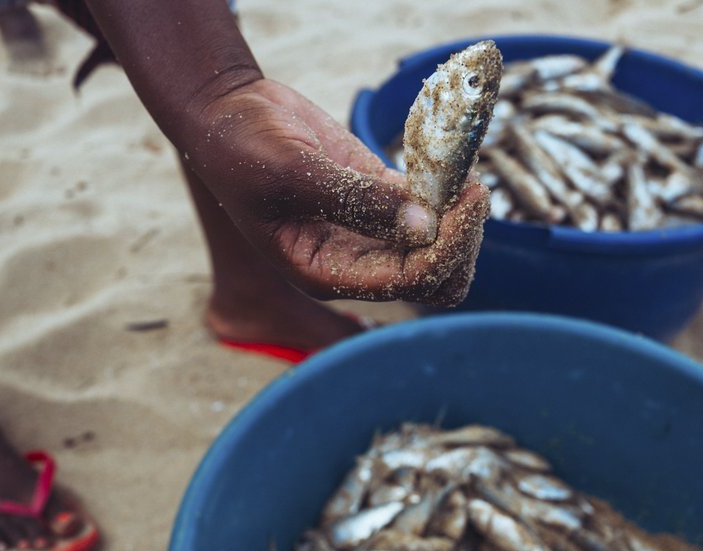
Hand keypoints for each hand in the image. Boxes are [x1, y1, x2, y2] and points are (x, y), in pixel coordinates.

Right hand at [183, 78, 488, 305]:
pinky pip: (428, 210)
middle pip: (433, 279)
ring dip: (460, 221)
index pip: (408, 281)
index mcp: (327, 272)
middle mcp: (353, 261)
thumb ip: (356, 200)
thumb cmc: (244, 149)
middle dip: (460, 243)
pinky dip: (448, 195)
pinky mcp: (379, 198)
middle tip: (473, 192)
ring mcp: (369, 230)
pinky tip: (456, 167)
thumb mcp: (293, 172)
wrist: (228, 115)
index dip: (445, 249)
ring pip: (437, 249)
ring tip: (467, 177)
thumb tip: (422, 225)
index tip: (467, 203)